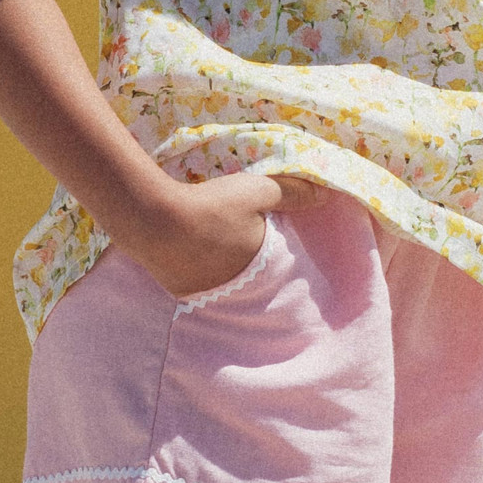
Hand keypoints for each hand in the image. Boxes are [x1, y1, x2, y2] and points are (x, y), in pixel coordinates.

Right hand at [132, 170, 333, 300]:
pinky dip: (196, 266)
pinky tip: (188, 249)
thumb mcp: (258, 190)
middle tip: (236, 236)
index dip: (273, 247)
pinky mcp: (181, 290)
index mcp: (258, 263)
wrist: (156, 221)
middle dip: (246, 255)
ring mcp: (206, 291)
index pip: (276, 261)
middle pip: (248, 270)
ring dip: (220, 263)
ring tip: (211, 241)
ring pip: (222, 277)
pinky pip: (196, 280)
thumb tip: (326, 195)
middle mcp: (236, 285)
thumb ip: (292, 192)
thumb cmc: (213, 205)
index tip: (267, 235)